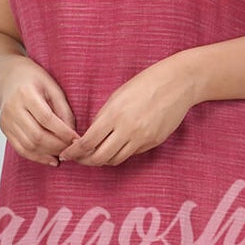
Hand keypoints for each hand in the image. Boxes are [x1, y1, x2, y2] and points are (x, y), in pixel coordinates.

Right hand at [0, 59, 78, 165]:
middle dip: (57, 146)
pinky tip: (50, 158)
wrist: (10, 78)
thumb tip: (72, 135)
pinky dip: (37, 157)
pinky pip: (21, 149)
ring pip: (28, 145)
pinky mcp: (4, 129)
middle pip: (36, 135)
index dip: (63, 132)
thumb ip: (64, 110)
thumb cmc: (35, 80)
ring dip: (48, 153)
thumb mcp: (53, 88)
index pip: (46, 119)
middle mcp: (12, 108)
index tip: (77, 139)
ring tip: (63, 154)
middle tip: (72, 149)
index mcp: (25, 94)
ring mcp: (6, 120)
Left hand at [59, 56, 198, 165]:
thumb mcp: (118, 95)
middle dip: (85, 161)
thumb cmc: (145, 83)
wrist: (178, 83)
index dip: (74, 152)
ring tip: (95, 155)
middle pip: (100, 158)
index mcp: (114, 114)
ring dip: (103, 160)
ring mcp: (142, 138)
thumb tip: (91, 136)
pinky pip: (132, 154)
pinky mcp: (153, 142)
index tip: (66, 154)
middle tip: (78, 159)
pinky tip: (117, 146)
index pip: (87, 142)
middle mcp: (128, 130)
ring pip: (116, 160)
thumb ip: (104, 117)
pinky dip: (121, 153)